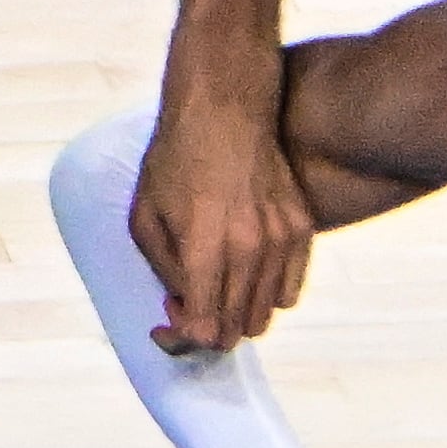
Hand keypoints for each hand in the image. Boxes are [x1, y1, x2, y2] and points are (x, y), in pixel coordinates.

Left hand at [132, 81, 315, 353]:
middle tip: (188, 301)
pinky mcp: (302, 229)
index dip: (183, 337)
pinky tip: (245, 273)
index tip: (168, 321)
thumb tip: (184, 305)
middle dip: (207, 329)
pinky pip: (290, 290)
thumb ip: (164, 271)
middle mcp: (249, 250)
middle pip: (236, 330)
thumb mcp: (144, 217)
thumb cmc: (175, 160)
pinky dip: (267, 294)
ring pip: (266, 315)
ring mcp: (281, 240)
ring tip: (216, 286)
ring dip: (237, 314)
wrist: (225, 110)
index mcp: (205, 248)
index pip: (205, 329)